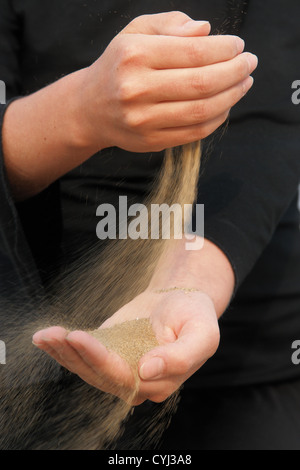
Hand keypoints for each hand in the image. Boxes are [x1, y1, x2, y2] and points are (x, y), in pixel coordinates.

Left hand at [32, 289, 219, 404]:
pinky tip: (45, 337)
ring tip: (45, 336)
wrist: (182, 300)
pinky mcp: (107, 351)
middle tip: (55, 334)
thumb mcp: (202, 335)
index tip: (80, 337)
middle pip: (99, 375)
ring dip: (63, 353)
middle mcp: (135, 381)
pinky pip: (82, 354)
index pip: (125, 377)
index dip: (100, 359)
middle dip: (74, 355)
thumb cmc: (196, 317)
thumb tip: (146, 371)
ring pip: (86, 368)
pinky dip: (62, 347)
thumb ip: (181, 357)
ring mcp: (119, 366)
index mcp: (159, 383)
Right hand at [81, 11, 257, 151]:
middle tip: (249, 64)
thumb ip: (170, 24)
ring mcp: (143, 120)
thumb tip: (206, 31)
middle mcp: (136, 89)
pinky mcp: (151, 141)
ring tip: (243, 83)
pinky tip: (225, 104)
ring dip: (232, 96)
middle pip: (202, 83)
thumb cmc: (119, 65)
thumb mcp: (135, 32)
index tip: (239, 46)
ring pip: (202, 110)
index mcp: (134, 55)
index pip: (193, 52)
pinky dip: (217, 118)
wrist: (90, 108)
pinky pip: (194, 132)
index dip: (224, 49)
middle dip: (235, 72)